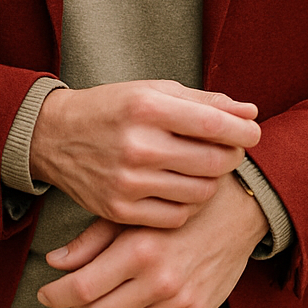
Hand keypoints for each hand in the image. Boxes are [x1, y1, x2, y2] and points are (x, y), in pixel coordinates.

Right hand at [28, 79, 260, 228]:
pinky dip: (187, 204)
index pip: (214, 125)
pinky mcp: (120, 210)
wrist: (55, 136)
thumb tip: (250, 113)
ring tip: (201, 167)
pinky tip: (179, 187)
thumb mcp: (153, 91)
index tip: (252, 133)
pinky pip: (177, 216)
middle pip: (213, 162)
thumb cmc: (113, 109)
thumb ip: (204, 102)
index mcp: (147, 108)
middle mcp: (137, 145)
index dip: (243, 132)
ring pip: (199, 192)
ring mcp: (128, 182)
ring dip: (210, 181)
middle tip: (228, 150)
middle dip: (231, 156)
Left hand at [37, 172, 269, 307]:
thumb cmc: (179, 205)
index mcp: (139, 250)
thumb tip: (54, 263)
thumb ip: (91, 240)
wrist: (239, 210)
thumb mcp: (132, 212)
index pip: (80, 289)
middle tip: (72, 295)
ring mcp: (181, 303)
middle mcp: (160, 281)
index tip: (45, 293)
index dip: (54, 295)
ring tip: (102, 302)